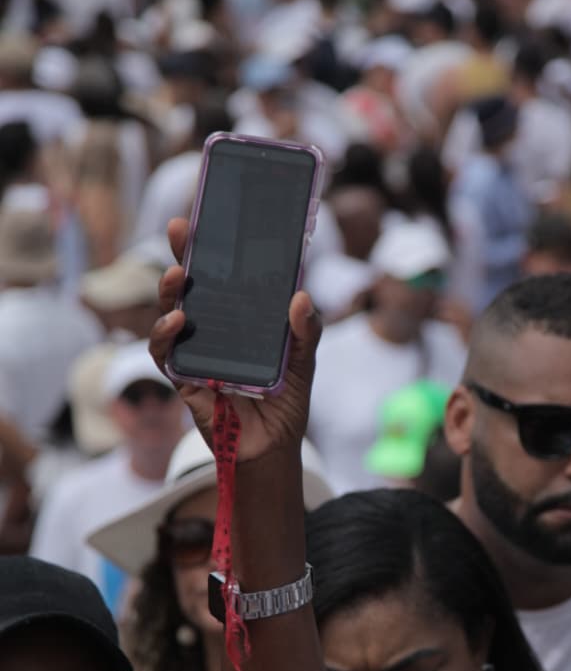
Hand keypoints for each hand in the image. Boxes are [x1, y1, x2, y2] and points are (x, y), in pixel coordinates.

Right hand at [149, 218, 321, 462]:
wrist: (274, 451)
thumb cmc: (285, 406)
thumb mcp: (303, 364)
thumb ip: (305, 332)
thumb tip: (301, 297)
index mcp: (238, 324)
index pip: (219, 280)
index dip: (210, 250)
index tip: (206, 219)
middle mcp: (211, 335)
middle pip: (189, 291)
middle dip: (182, 257)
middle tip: (181, 229)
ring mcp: (194, 357)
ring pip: (169, 317)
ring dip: (169, 294)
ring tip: (178, 275)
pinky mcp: (185, 383)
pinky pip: (167, 357)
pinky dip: (166, 337)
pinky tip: (177, 322)